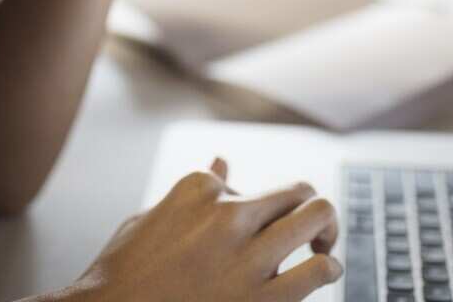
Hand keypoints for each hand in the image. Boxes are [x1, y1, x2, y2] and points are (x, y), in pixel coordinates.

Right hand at [81, 159, 342, 301]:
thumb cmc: (124, 275)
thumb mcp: (151, 219)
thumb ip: (195, 190)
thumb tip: (222, 163)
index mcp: (199, 189)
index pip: (253, 184)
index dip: (257, 208)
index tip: (246, 232)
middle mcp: (228, 215)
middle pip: (299, 191)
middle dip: (309, 207)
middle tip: (310, 229)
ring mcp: (246, 257)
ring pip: (318, 217)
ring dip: (326, 231)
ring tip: (321, 247)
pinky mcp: (261, 299)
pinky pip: (318, 270)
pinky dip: (328, 268)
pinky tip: (322, 273)